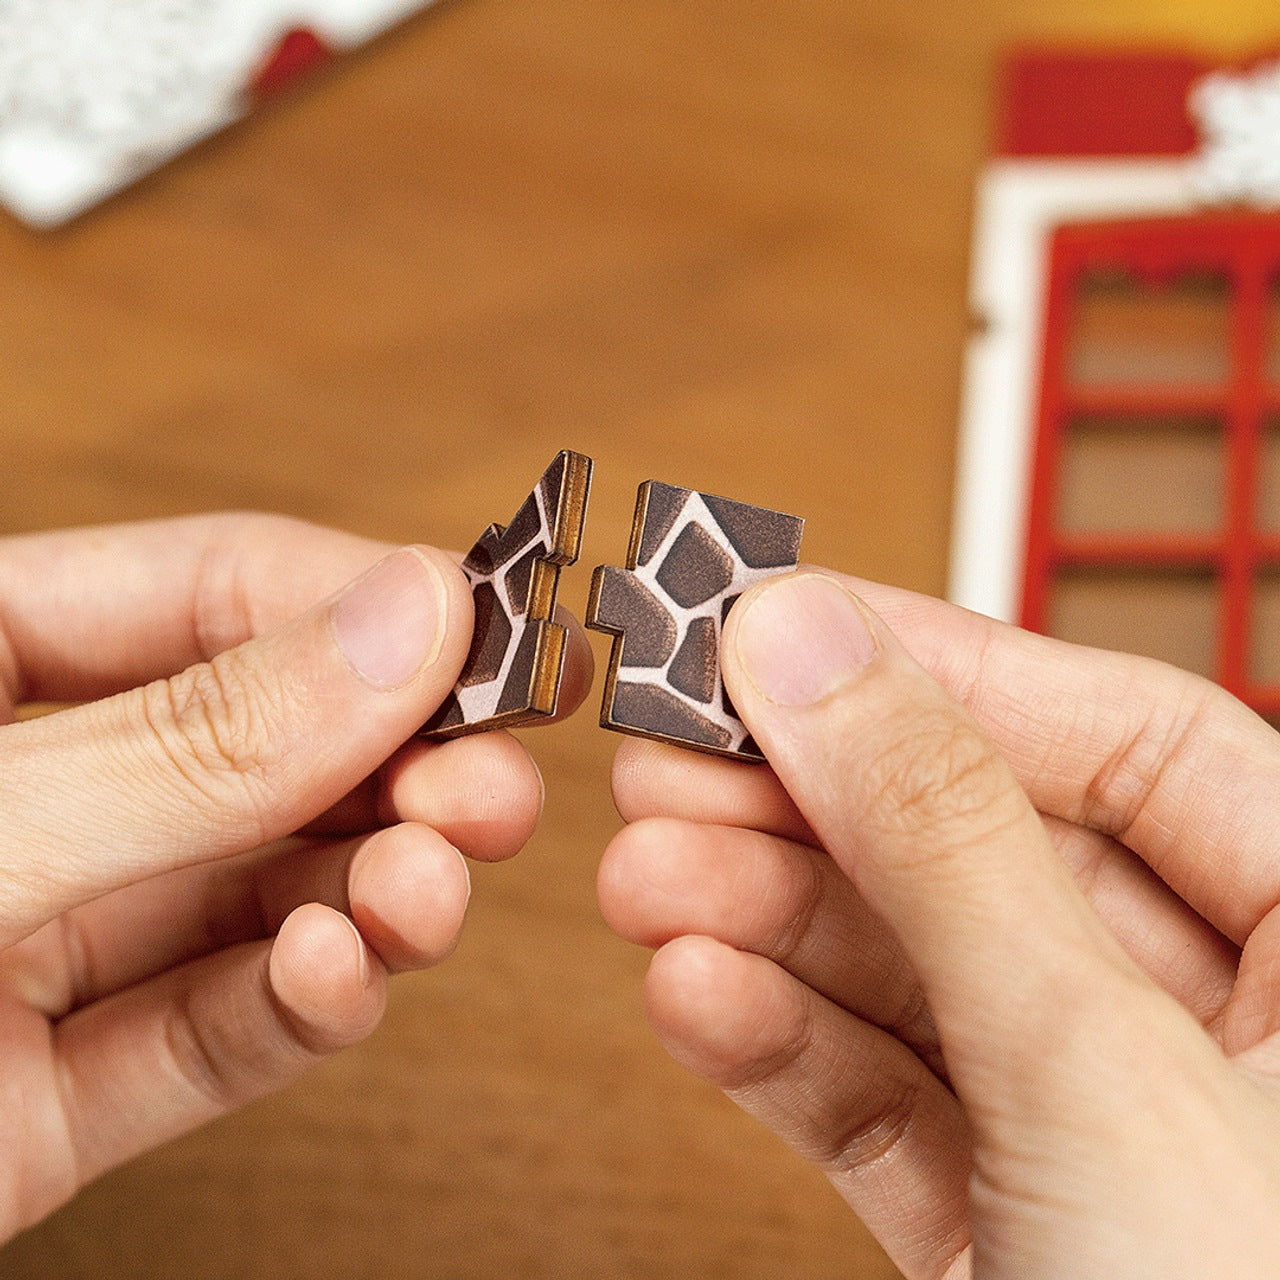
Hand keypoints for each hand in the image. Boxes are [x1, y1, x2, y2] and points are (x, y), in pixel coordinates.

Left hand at [0, 513, 590, 1241]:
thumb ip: (192, 742)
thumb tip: (408, 624)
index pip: (222, 590)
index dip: (368, 605)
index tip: (498, 637)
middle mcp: (42, 789)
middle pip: (273, 743)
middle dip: (399, 766)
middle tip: (494, 787)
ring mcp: (52, 938)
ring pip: (268, 887)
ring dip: (373, 891)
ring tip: (427, 896)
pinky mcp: (61, 1088)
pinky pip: (217, 1027)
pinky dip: (302, 1005)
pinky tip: (338, 980)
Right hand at [600, 569, 1279, 1277]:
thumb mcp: (1099, 1070)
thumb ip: (944, 846)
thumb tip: (813, 650)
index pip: (1132, 740)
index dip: (948, 666)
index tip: (792, 625)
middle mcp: (1224, 1033)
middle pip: (987, 851)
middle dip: (814, 805)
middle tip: (680, 748)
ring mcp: (1102, 1130)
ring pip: (911, 975)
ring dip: (763, 919)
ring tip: (650, 871)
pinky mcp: (1004, 1226)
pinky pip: (883, 1100)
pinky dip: (777, 1045)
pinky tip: (696, 990)